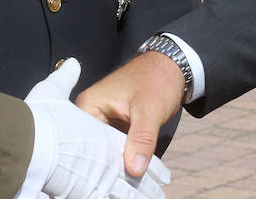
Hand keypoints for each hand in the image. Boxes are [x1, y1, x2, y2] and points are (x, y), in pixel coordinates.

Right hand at [25, 58, 170, 198]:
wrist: (172, 68)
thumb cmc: (157, 81)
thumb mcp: (149, 110)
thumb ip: (141, 139)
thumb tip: (135, 170)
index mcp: (90, 105)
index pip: (83, 141)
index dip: (93, 163)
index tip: (103, 182)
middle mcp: (91, 113)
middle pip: (92, 149)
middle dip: (105, 168)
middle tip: (115, 189)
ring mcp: (102, 121)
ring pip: (105, 152)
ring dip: (115, 167)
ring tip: (123, 189)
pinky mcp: (114, 127)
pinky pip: (115, 148)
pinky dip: (123, 161)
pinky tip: (129, 179)